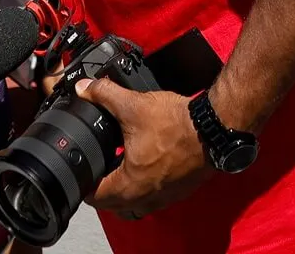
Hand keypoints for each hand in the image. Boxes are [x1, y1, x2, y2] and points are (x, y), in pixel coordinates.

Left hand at [75, 78, 210, 219]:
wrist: (214, 129)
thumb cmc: (177, 124)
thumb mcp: (133, 105)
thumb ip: (104, 95)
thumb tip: (84, 88)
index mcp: (130, 185)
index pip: (95, 197)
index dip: (83, 183)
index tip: (80, 171)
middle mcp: (147, 198)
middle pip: (114, 206)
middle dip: (102, 191)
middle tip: (95, 171)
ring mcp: (165, 197)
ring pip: (135, 206)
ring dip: (123, 194)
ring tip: (117, 171)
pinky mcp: (180, 191)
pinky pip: (154, 199)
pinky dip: (144, 188)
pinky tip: (144, 166)